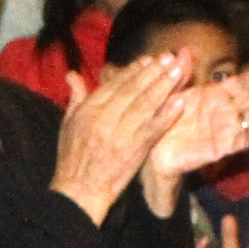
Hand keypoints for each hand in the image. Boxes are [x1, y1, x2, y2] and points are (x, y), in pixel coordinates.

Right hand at [52, 54, 190, 225]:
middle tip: (168, 57)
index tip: (148, 59)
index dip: (133, 70)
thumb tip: (73, 74)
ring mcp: (122, 133)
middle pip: (133, 89)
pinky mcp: (136, 149)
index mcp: (88, 110)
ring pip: (146, 104)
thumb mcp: (68, 124)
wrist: (80, 191)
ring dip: (164, 85)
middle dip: (153, 72)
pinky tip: (180, 101)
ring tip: (178, 71)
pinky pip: (155, 127)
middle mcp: (105, 118)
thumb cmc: (72, 159)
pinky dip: (168, 114)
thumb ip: (75, 97)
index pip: (114, 84)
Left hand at [151, 53, 248, 179]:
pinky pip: (241, 141)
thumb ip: (182, 74)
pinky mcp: (221, 148)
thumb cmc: (165, 118)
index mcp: (216, 96)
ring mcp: (225, 129)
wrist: (155, 147)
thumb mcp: (174, 93)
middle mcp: (225, 111)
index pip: (241, 82)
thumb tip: (184, 50)